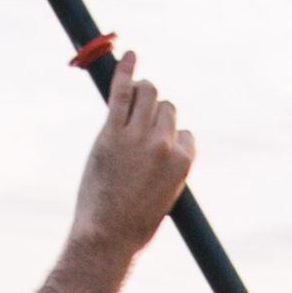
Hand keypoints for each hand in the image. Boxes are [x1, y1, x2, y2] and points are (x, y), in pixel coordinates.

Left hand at [64, 55, 194, 259]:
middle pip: (167, 108)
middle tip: (137, 128)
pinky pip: (122, 92)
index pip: (184, 132)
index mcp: (183, 161)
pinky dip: (125, 71)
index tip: (154, 150)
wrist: (107, 236)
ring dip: (142, 93)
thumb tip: (163, 149)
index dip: (169, 138)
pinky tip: (128, 56)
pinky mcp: (112, 132)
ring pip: (148, 94)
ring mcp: (138, 136)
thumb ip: (169, 169)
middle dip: (155, 114)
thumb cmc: (134, 224)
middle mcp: (164, 144)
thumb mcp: (166, 198)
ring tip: (131, 101)